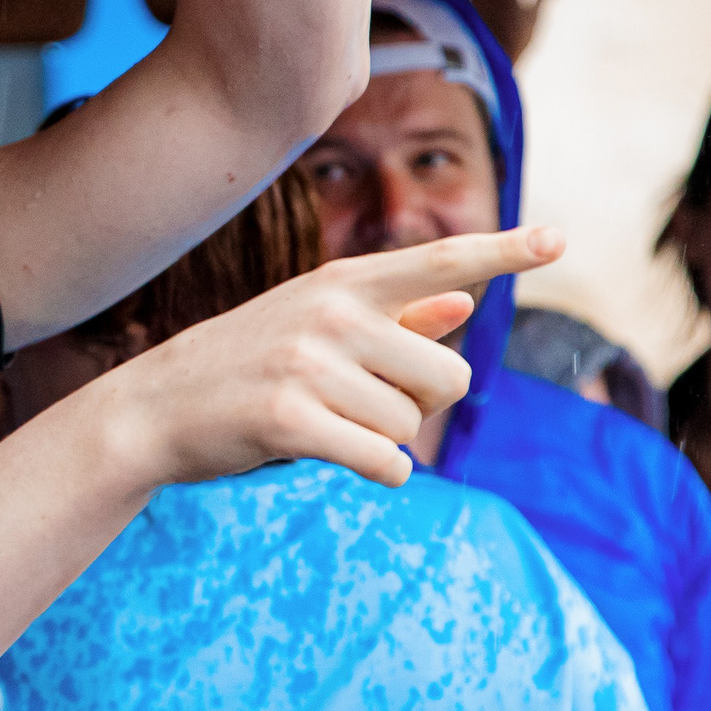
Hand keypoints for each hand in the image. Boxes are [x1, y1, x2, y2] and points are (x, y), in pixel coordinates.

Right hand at [86, 226, 564, 488]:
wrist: (151, 410)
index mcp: (341, 281)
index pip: (441, 260)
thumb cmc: (243, 369)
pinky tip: (335, 456)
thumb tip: (464, 301)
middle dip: (423, 407)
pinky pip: (385, 461)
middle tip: (365, 407)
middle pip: (448, 376)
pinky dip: (376, 471)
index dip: (504, 250)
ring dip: (383, 441)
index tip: (559, 239)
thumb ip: (393, 317)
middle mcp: (330, 312)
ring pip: (412, 425)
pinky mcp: (291, 419)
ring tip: (325, 425)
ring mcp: (309, 364)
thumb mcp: (312, 326)